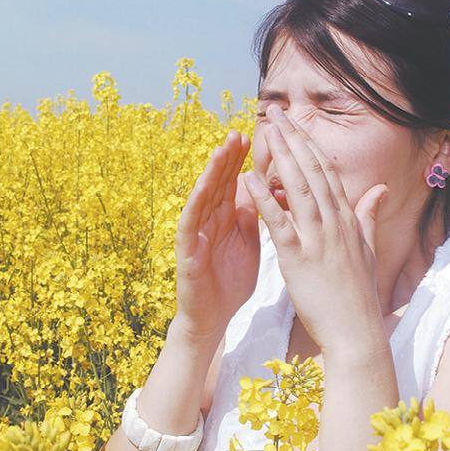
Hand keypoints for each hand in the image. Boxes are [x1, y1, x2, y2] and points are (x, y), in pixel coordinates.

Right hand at [174, 129, 260, 339]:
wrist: (214, 319)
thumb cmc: (230, 281)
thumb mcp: (249, 243)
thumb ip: (252, 216)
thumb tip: (263, 188)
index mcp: (227, 218)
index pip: (235, 182)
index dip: (243, 160)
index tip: (257, 136)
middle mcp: (209, 220)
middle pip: (219, 183)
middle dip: (228, 158)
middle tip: (238, 132)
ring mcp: (196, 233)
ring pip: (203, 196)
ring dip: (212, 172)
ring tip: (221, 150)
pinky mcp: (187, 251)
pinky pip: (190, 223)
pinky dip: (196, 204)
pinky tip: (203, 187)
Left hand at [241, 104, 388, 353]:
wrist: (357, 332)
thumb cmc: (358, 295)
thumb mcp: (366, 250)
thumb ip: (369, 216)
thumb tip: (381, 190)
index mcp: (347, 219)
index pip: (327, 172)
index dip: (309, 144)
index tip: (295, 124)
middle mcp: (334, 222)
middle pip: (312, 171)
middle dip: (294, 138)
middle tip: (276, 113)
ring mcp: (318, 239)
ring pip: (298, 188)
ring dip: (281, 157)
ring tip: (266, 131)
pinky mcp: (299, 258)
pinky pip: (279, 222)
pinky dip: (263, 198)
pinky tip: (248, 179)